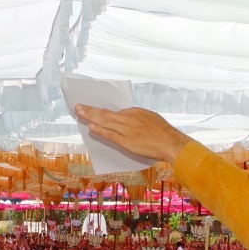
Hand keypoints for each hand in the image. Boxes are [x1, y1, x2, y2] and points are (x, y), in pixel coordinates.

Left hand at [73, 106, 192, 163]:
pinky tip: (91, 127)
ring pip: (105, 121)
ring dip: (90, 116)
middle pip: (106, 113)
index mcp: (136, 111)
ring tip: (79, 113)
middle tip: (78, 106)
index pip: (117, 112)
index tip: (94, 111)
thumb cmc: (164, 132)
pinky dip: (100, 130)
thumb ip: (138, 118)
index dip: (103, 113)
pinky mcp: (126, 142)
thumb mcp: (151, 118)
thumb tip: (128, 120)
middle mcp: (129, 118)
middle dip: (91, 110)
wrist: (171, 143)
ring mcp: (127, 130)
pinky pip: (110, 135)